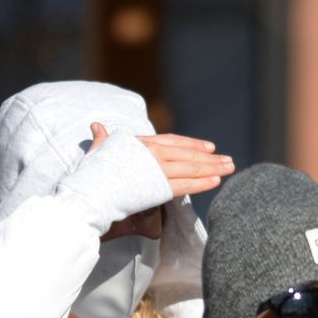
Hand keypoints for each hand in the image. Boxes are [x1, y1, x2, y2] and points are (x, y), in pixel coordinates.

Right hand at [90, 122, 232, 198]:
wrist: (87, 192)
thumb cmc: (88, 174)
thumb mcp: (96, 152)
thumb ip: (102, 139)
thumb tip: (96, 126)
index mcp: (140, 144)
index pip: (172, 141)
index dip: (191, 144)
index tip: (207, 147)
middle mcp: (152, 153)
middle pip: (187, 154)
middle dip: (210, 157)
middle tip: (228, 160)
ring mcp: (157, 169)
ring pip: (191, 167)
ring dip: (213, 168)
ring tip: (230, 167)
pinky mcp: (159, 186)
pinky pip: (186, 184)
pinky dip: (203, 182)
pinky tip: (217, 180)